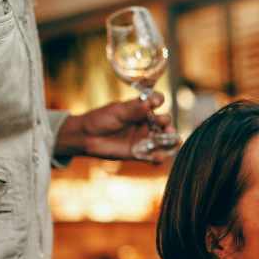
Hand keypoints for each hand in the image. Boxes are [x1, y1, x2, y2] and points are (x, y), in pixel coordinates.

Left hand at [53, 92, 175, 162]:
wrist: (87, 137)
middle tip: (166, 127)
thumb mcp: (117, 112)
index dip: (159, 101)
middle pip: (164, 122)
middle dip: (168, 125)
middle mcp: (146, 122)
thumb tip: (150, 104)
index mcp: (141, 109)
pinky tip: (158, 157)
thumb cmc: (100, 119)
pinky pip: (153, 156)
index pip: (156, 101)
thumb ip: (134, 110)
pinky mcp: (139, 153)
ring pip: (163, 140)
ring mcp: (144, 138)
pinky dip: (158, 158)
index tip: (157, 102)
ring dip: (169, 142)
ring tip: (172, 143)